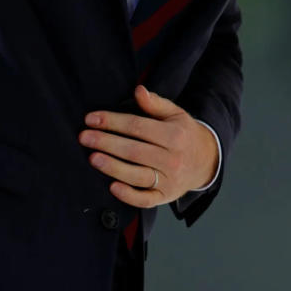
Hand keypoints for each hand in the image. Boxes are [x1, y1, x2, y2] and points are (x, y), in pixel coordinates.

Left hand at [78, 85, 218, 206]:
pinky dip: (128, 195)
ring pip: (137, 175)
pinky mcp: (165, 197)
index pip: (137, 127)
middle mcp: (172, 159)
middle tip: (84, 138)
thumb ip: (155, 103)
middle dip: (106, 143)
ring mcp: (169, 181)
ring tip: (93, 158)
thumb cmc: (183, 134)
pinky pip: (145, 200)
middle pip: (134, 151)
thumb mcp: (175, 114)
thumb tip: (138, 90)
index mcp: (174, 135)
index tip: (91, 119)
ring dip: (113, 167)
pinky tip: (111, 186)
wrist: (205, 162)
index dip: (113, 122)